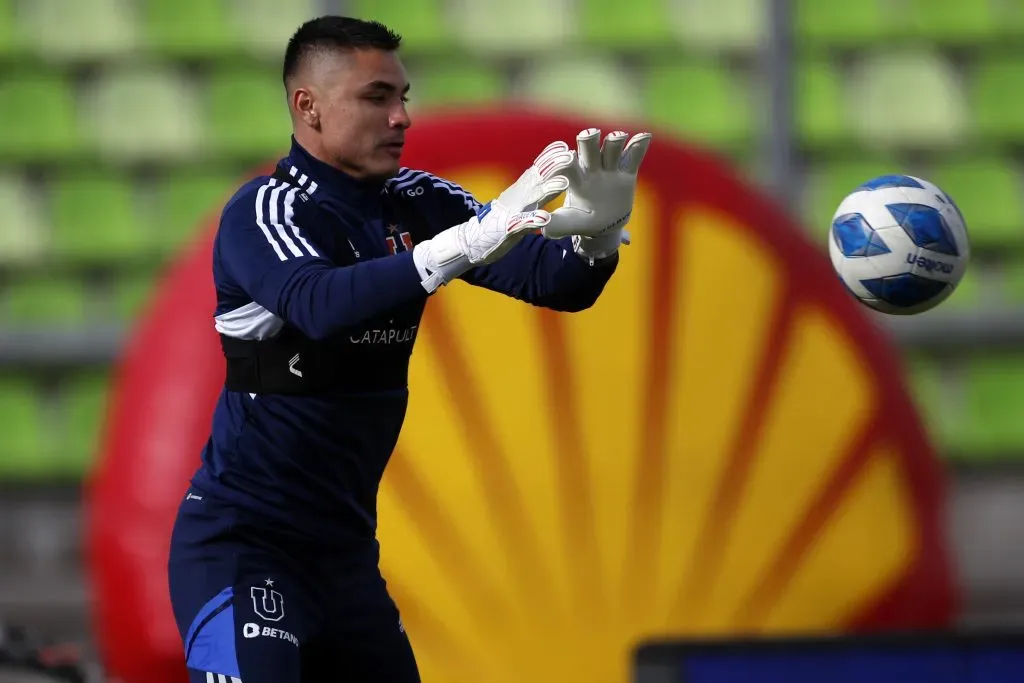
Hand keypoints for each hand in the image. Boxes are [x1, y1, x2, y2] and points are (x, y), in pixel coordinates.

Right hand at [411, 140, 575, 291]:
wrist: (472, 240)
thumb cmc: (502, 220)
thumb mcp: (521, 201)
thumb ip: (536, 189)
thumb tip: (553, 174)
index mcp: (522, 190)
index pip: (537, 169)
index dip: (550, 156)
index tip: (565, 145)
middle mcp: (519, 196)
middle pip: (538, 177)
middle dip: (554, 165)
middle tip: (570, 155)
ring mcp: (513, 211)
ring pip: (533, 197)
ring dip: (548, 189)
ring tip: (564, 183)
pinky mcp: (509, 228)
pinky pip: (522, 223)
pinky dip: (533, 219)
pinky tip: (544, 217)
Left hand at [543, 128, 651, 262]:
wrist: (603, 223)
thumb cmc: (582, 221)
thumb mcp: (570, 223)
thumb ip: (558, 224)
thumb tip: (542, 226)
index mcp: (574, 179)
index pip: (567, 165)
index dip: (565, 162)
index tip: (566, 159)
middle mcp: (591, 168)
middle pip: (588, 148)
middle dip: (588, 140)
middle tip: (588, 135)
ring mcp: (610, 168)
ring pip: (611, 148)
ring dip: (613, 142)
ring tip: (617, 137)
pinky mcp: (627, 171)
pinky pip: (633, 156)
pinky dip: (638, 146)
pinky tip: (644, 136)